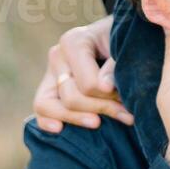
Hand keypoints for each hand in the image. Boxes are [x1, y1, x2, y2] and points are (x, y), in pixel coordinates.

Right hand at [33, 15, 133, 133]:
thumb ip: (115, 66)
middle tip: (127, 112)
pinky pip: (40, 109)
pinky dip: (47, 121)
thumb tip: (105, 87)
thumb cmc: (126, 43)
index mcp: (74, 41)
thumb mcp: (126, 48)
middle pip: (71, 97)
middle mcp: (58, 55)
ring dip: (77, 118)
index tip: (129, 99)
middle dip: (101, 108)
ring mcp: (50, 72)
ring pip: (48, 105)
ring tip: (100, 123)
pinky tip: (60, 129)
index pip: (88, 84)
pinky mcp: (48, 88)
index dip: (109, 97)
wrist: (123, 39)